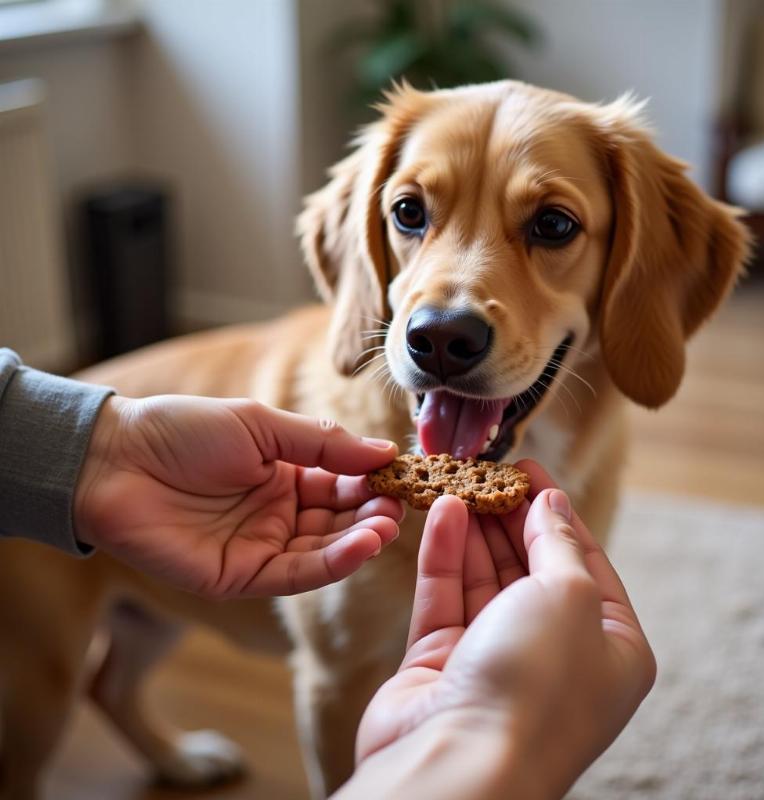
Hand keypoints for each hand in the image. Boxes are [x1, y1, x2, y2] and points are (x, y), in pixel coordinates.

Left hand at [75, 395, 402, 597]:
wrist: (114, 460)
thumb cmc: (183, 430)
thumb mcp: (261, 425)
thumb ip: (322, 443)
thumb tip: (384, 450)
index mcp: (284, 474)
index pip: (342, 482)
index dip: (373, 479)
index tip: (405, 475)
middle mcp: (277, 513)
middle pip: (339, 519)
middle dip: (372, 512)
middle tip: (402, 504)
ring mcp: (260, 546)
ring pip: (324, 549)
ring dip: (360, 539)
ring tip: (389, 525)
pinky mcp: (239, 577)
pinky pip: (296, 574)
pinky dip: (333, 563)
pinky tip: (362, 545)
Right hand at [354, 461, 654, 798]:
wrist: (460, 765)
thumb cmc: (535, 684)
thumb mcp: (569, 596)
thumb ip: (559, 544)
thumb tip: (551, 503)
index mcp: (609, 647)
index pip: (585, 562)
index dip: (558, 511)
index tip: (528, 467)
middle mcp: (555, 654)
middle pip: (532, 567)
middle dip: (511, 516)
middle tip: (489, 469)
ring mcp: (496, 659)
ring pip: (485, 578)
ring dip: (474, 529)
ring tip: (461, 481)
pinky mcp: (443, 663)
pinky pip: (447, 596)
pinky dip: (446, 553)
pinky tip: (444, 512)